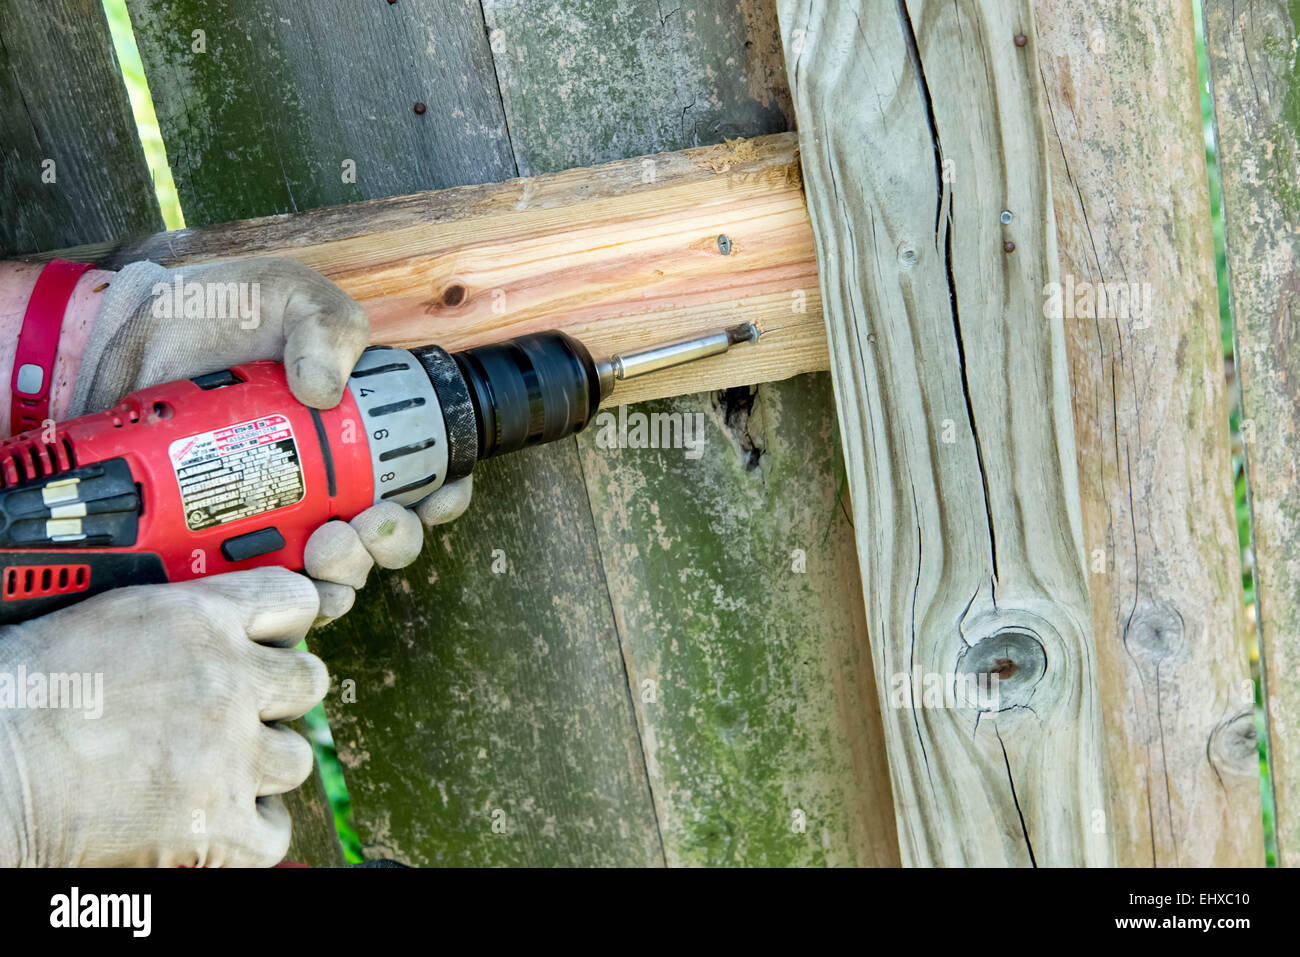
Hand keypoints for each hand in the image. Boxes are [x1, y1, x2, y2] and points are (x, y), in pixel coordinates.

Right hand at [0, 568, 326, 866]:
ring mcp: (229, 755)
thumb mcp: (113, 615)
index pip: (295, 600)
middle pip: (309, 680)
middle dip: (280, 696)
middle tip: (241, 710)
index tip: (276, 638)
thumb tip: (231, 619)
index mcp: (201, 619)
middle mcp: (228, 681)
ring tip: (214, 766)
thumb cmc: (28, 690)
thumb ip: (187, 612)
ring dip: (262, 764)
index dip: (288, 623)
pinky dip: (251, 830)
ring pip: (295, 757)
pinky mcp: (218, 824)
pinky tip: (214, 817)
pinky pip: (275, 829)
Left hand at [74, 257, 472, 622]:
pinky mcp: (228, 545)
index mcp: (357, 430)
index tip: (437, 498)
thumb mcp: (289, 295)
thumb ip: (324, 326)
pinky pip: (268, 591)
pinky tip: (279, 577)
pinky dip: (285, 595)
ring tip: (322, 545)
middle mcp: (328, 482)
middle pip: (386, 540)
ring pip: (336, 575)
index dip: (442, 498)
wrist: (129, 336)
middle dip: (393, 543)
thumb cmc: (219, 312)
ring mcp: (279, 517)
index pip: (422, 479)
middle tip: (367, 523)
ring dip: (346, 571)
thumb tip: (322, 392)